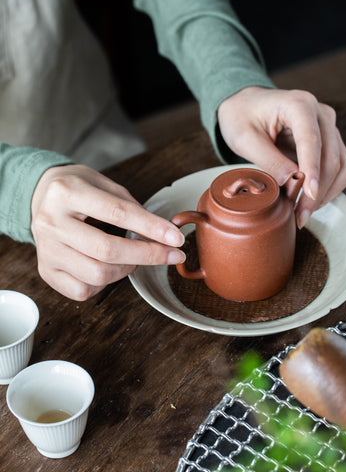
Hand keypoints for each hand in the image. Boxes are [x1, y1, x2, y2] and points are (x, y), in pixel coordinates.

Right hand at [31, 165, 185, 300]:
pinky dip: (103, 284)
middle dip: (147, 255)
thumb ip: (131, 207)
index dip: (151, 228)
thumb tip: (163, 234)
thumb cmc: (77, 188)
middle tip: (170, 255)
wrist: (40, 195)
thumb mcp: (104, 184)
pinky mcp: (46, 270)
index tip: (175, 238)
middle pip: (107, 250)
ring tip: (134, 257)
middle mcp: (51, 222)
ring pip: (97, 275)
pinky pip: (82, 290)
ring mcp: (46, 249)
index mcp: (67, 192)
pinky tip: (108, 268)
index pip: (117, 213)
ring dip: (127, 270)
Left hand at [218, 87, 345, 227]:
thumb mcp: (245, 138)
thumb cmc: (242, 117)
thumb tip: (293, 184)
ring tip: (305, 213)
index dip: (312, 170)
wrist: (245, 106)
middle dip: (316, 191)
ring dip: (328, 192)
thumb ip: (269, 159)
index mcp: (299, 105)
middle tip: (298, 216)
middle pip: (330, 157)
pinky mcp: (331, 141)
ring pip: (342, 164)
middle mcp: (321, 114)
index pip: (312, 141)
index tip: (308, 194)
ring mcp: (329, 127)